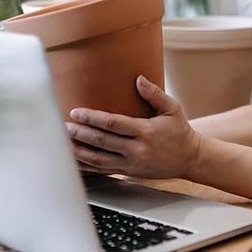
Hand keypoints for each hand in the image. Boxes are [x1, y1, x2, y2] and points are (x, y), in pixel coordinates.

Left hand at [66, 75, 201, 179]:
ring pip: (99, 160)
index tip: (76, 112)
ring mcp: (131, 164)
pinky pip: (103, 171)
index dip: (93, 118)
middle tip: (63, 127)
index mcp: (146, 132)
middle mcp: (137, 150)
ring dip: (79, 152)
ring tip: (62, 144)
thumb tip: (138, 79)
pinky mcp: (128, 172)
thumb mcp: (173, 109)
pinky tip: (74, 162)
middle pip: (102, 142)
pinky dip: (87, 167)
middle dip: (80, 134)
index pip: (113, 124)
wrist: (189, 159)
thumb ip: (155, 94)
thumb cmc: (180, 131)